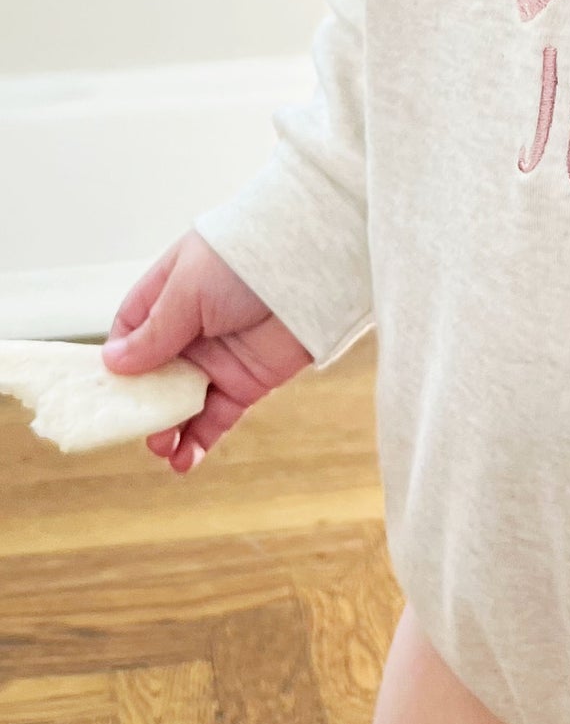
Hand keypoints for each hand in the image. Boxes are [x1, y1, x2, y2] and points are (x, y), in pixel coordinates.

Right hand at [102, 229, 312, 472]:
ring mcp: (220, 358)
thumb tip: (114, 363)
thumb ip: (154, 331)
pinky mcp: (249, 381)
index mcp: (172, 296)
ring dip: (166, 429)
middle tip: (128, 428)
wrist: (312, 267)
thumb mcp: (188, 290)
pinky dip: (200, 441)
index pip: (132, 333)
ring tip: (159, 446)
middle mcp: (193, 330)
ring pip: (182, 402)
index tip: (104, 389)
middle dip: (139, 404)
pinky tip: (183, 461)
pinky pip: (218, 417)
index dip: (117, 362)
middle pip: (153, 376)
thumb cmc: (246, 261)